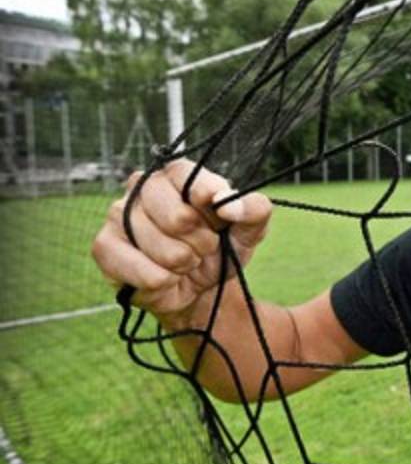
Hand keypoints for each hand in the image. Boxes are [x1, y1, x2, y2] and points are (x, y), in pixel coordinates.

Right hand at [91, 159, 271, 329]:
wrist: (200, 289)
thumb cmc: (221, 249)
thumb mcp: (250, 230)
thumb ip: (253, 209)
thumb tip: (227, 203)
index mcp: (177, 174)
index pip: (187, 175)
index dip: (208, 201)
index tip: (221, 219)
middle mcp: (142, 187)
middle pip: (177, 217)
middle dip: (200, 242)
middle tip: (202, 246)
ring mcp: (118, 214)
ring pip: (161, 247)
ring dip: (183, 264)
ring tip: (184, 261)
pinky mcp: (104, 246)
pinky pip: (140, 269)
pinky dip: (162, 280)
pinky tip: (165, 277)